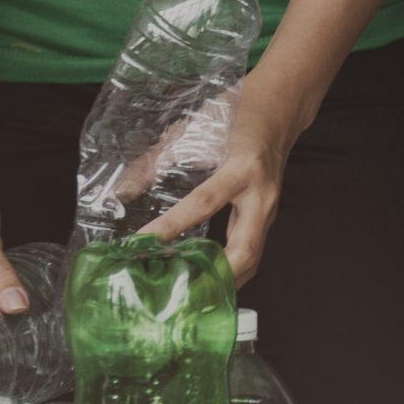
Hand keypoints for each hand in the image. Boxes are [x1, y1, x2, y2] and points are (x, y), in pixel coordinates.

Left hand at [140, 77, 307, 282]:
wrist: (280, 108)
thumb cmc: (238, 111)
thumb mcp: (196, 127)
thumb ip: (159, 159)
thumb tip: (123, 192)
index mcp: (242, 168)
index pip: (203, 203)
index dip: (171, 227)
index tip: (142, 243)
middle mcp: (261, 195)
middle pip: (244, 252)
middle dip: (213, 278)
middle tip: (179, 293)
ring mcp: (269, 210)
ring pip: (251, 260)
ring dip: (223, 281)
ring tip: (188, 295)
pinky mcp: (266, 218)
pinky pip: (250, 251)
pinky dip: (229, 269)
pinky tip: (204, 277)